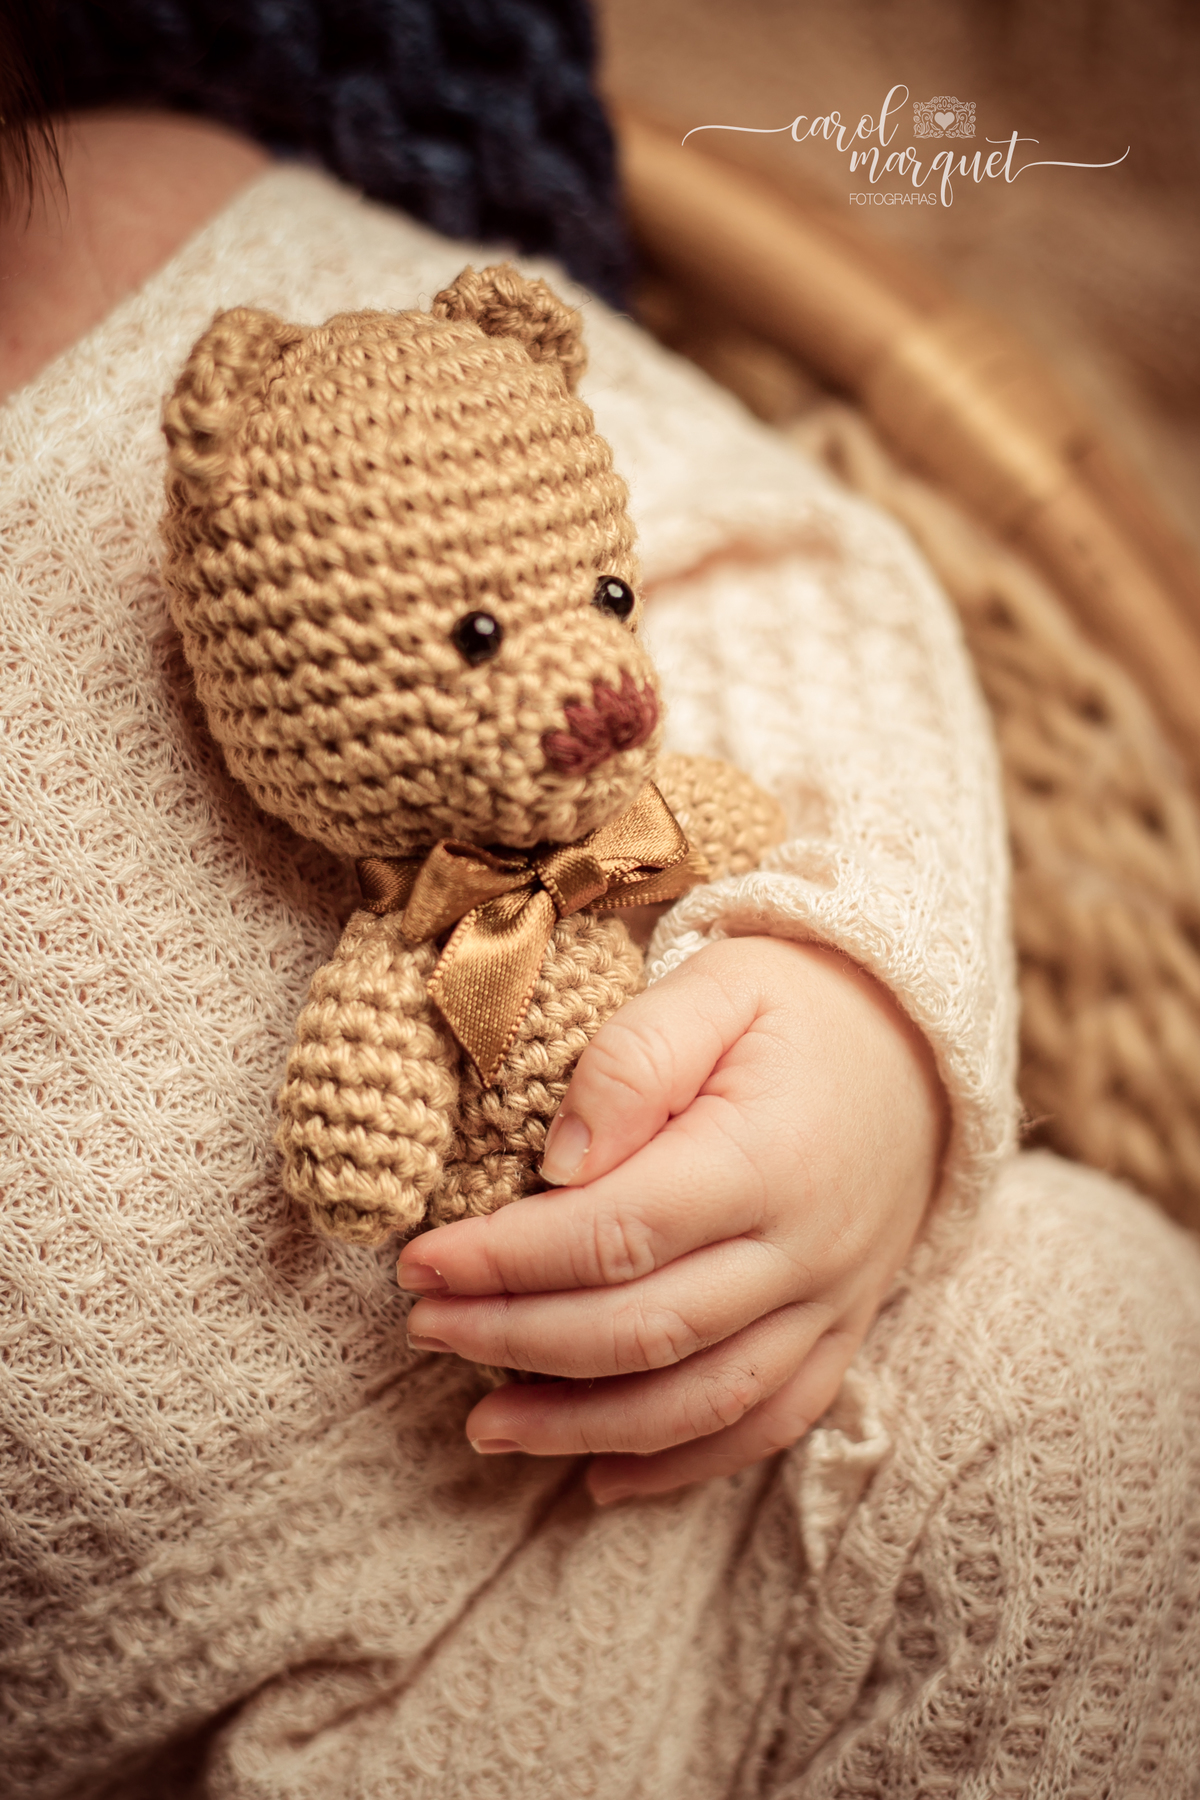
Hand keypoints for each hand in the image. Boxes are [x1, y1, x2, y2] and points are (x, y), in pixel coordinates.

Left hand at [397, 936, 945, 1503]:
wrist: (916, 1042)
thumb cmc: (796, 1003)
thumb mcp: (717, 985)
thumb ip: (632, 1060)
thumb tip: (559, 1162)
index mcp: (764, 1157)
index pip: (615, 1235)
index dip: (506, 1260)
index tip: (419, 1262)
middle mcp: (804, 1249)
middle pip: (643, 1330)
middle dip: (515, 1338)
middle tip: (424, 1326)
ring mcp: (829, 1304)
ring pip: (699, 1400)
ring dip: (581, 1427)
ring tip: (483, 1425)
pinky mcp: (839, 1333)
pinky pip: (764, 1424)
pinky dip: (679, 1461)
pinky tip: (597, 1477)